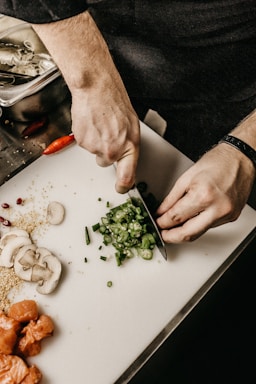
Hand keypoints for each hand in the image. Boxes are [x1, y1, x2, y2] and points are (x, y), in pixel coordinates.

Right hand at [70, 74, 139, 193]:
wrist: (96, 89)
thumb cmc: (115, 103)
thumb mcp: (131, 127)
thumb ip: (128, 146)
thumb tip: (125, 159)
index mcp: (129, 147)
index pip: (127, 177)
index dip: (123, 186)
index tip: (121, 188)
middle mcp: (112, 151)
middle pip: (106, 163)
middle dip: (106, 152)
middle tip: (108, 134)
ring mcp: (95, 147)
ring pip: (95, 152)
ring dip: (96, 141)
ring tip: (100, 124)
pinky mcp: (82, 142)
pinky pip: (85, 144)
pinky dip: (87, 135)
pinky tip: (92, 123)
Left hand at [156, 144, 254, 242]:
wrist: (240, 158)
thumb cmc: (217, 162)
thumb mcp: (186, 177)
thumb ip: (171, 198)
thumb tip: (161, 212)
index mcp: (203, 195)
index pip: (176, 217)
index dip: (162, 223)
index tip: (157, 223)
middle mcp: (217, 208)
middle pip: (188, 234)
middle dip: (171, 237)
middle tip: (162, 234)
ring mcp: (226, 214)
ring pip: (199, 233)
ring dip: (184, 232)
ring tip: (173, 227)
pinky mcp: (232, 217)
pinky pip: (210, 226)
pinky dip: (198, 225)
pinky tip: (191, 219)